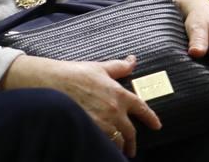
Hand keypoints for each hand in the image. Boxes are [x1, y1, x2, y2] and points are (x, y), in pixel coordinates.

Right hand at [1, 55, 159, 156]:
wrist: (52, 84)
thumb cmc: (74, 74)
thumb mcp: (99, 67)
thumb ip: (119, 67)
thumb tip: (132, 60)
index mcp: (119, 94)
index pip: (141, 108)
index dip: (151, 118)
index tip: (156, 125)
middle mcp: (114, 111)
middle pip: (130, 132)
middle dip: (132, 142)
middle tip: (131, 148)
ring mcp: (103, 124)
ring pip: (117, 141)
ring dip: (118, 145)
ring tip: (116, 149)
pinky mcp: (90, 131)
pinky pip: (103, 144)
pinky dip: (105, 146)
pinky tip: (102, 146)